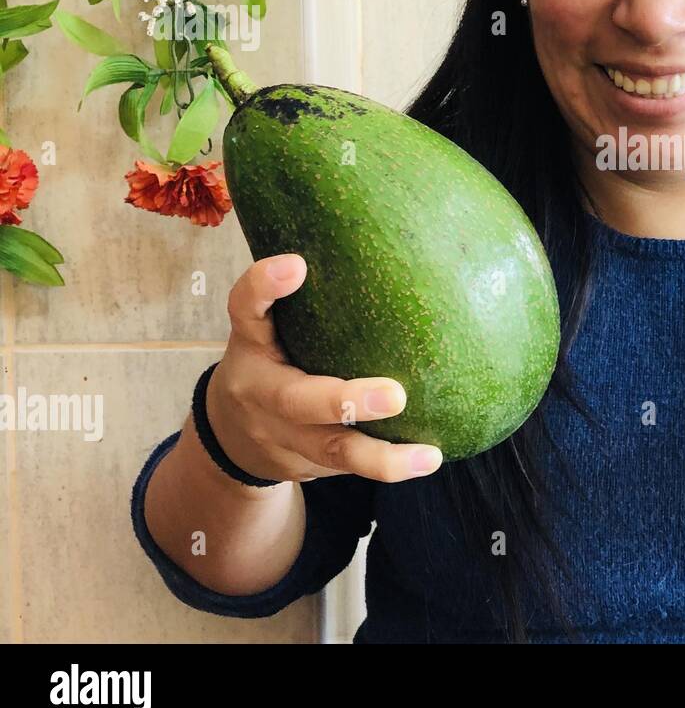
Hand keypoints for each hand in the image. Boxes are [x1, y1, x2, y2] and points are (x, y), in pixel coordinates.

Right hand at [204, 254, 443, 483]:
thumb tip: (397, 240)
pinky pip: (347, 468)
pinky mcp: (307, 465)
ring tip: (428, 455)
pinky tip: (428, 458)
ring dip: (381, 457)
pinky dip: (388, 465)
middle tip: (395, 395)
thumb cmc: (275, 359)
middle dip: (345, 401)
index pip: (246, 308)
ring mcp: (283, 436)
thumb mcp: (274, 327)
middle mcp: (262, 392)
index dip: (264, 287)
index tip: (296, 263)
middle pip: (296, 399)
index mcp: (252, 344)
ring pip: (330, 451)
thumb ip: (312, 298)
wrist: (232, 438)